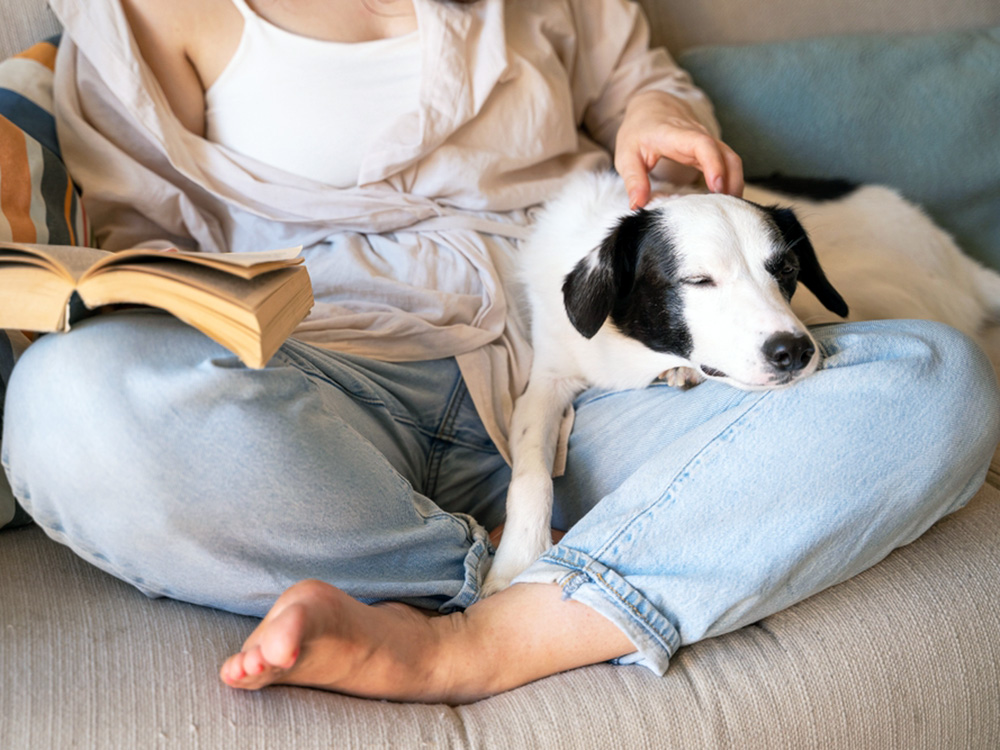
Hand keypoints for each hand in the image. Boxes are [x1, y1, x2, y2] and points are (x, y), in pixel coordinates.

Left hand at [615, 90, 743, 208]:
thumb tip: (637, 205)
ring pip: (731, 160)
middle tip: (727, 208)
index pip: (702, 145)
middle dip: (732, 181)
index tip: (716, 186)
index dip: (713, 164)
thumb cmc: (638, 131)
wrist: (652, 107)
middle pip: (726, 155)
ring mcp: (707, 142)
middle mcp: (698, 135)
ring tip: (729, 208)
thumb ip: (633, 179)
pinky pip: (728, 163)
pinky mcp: (711, 149)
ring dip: (735, 183)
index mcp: (675, 135)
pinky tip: (726, 199)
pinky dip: (731, 180)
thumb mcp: (626, 154)